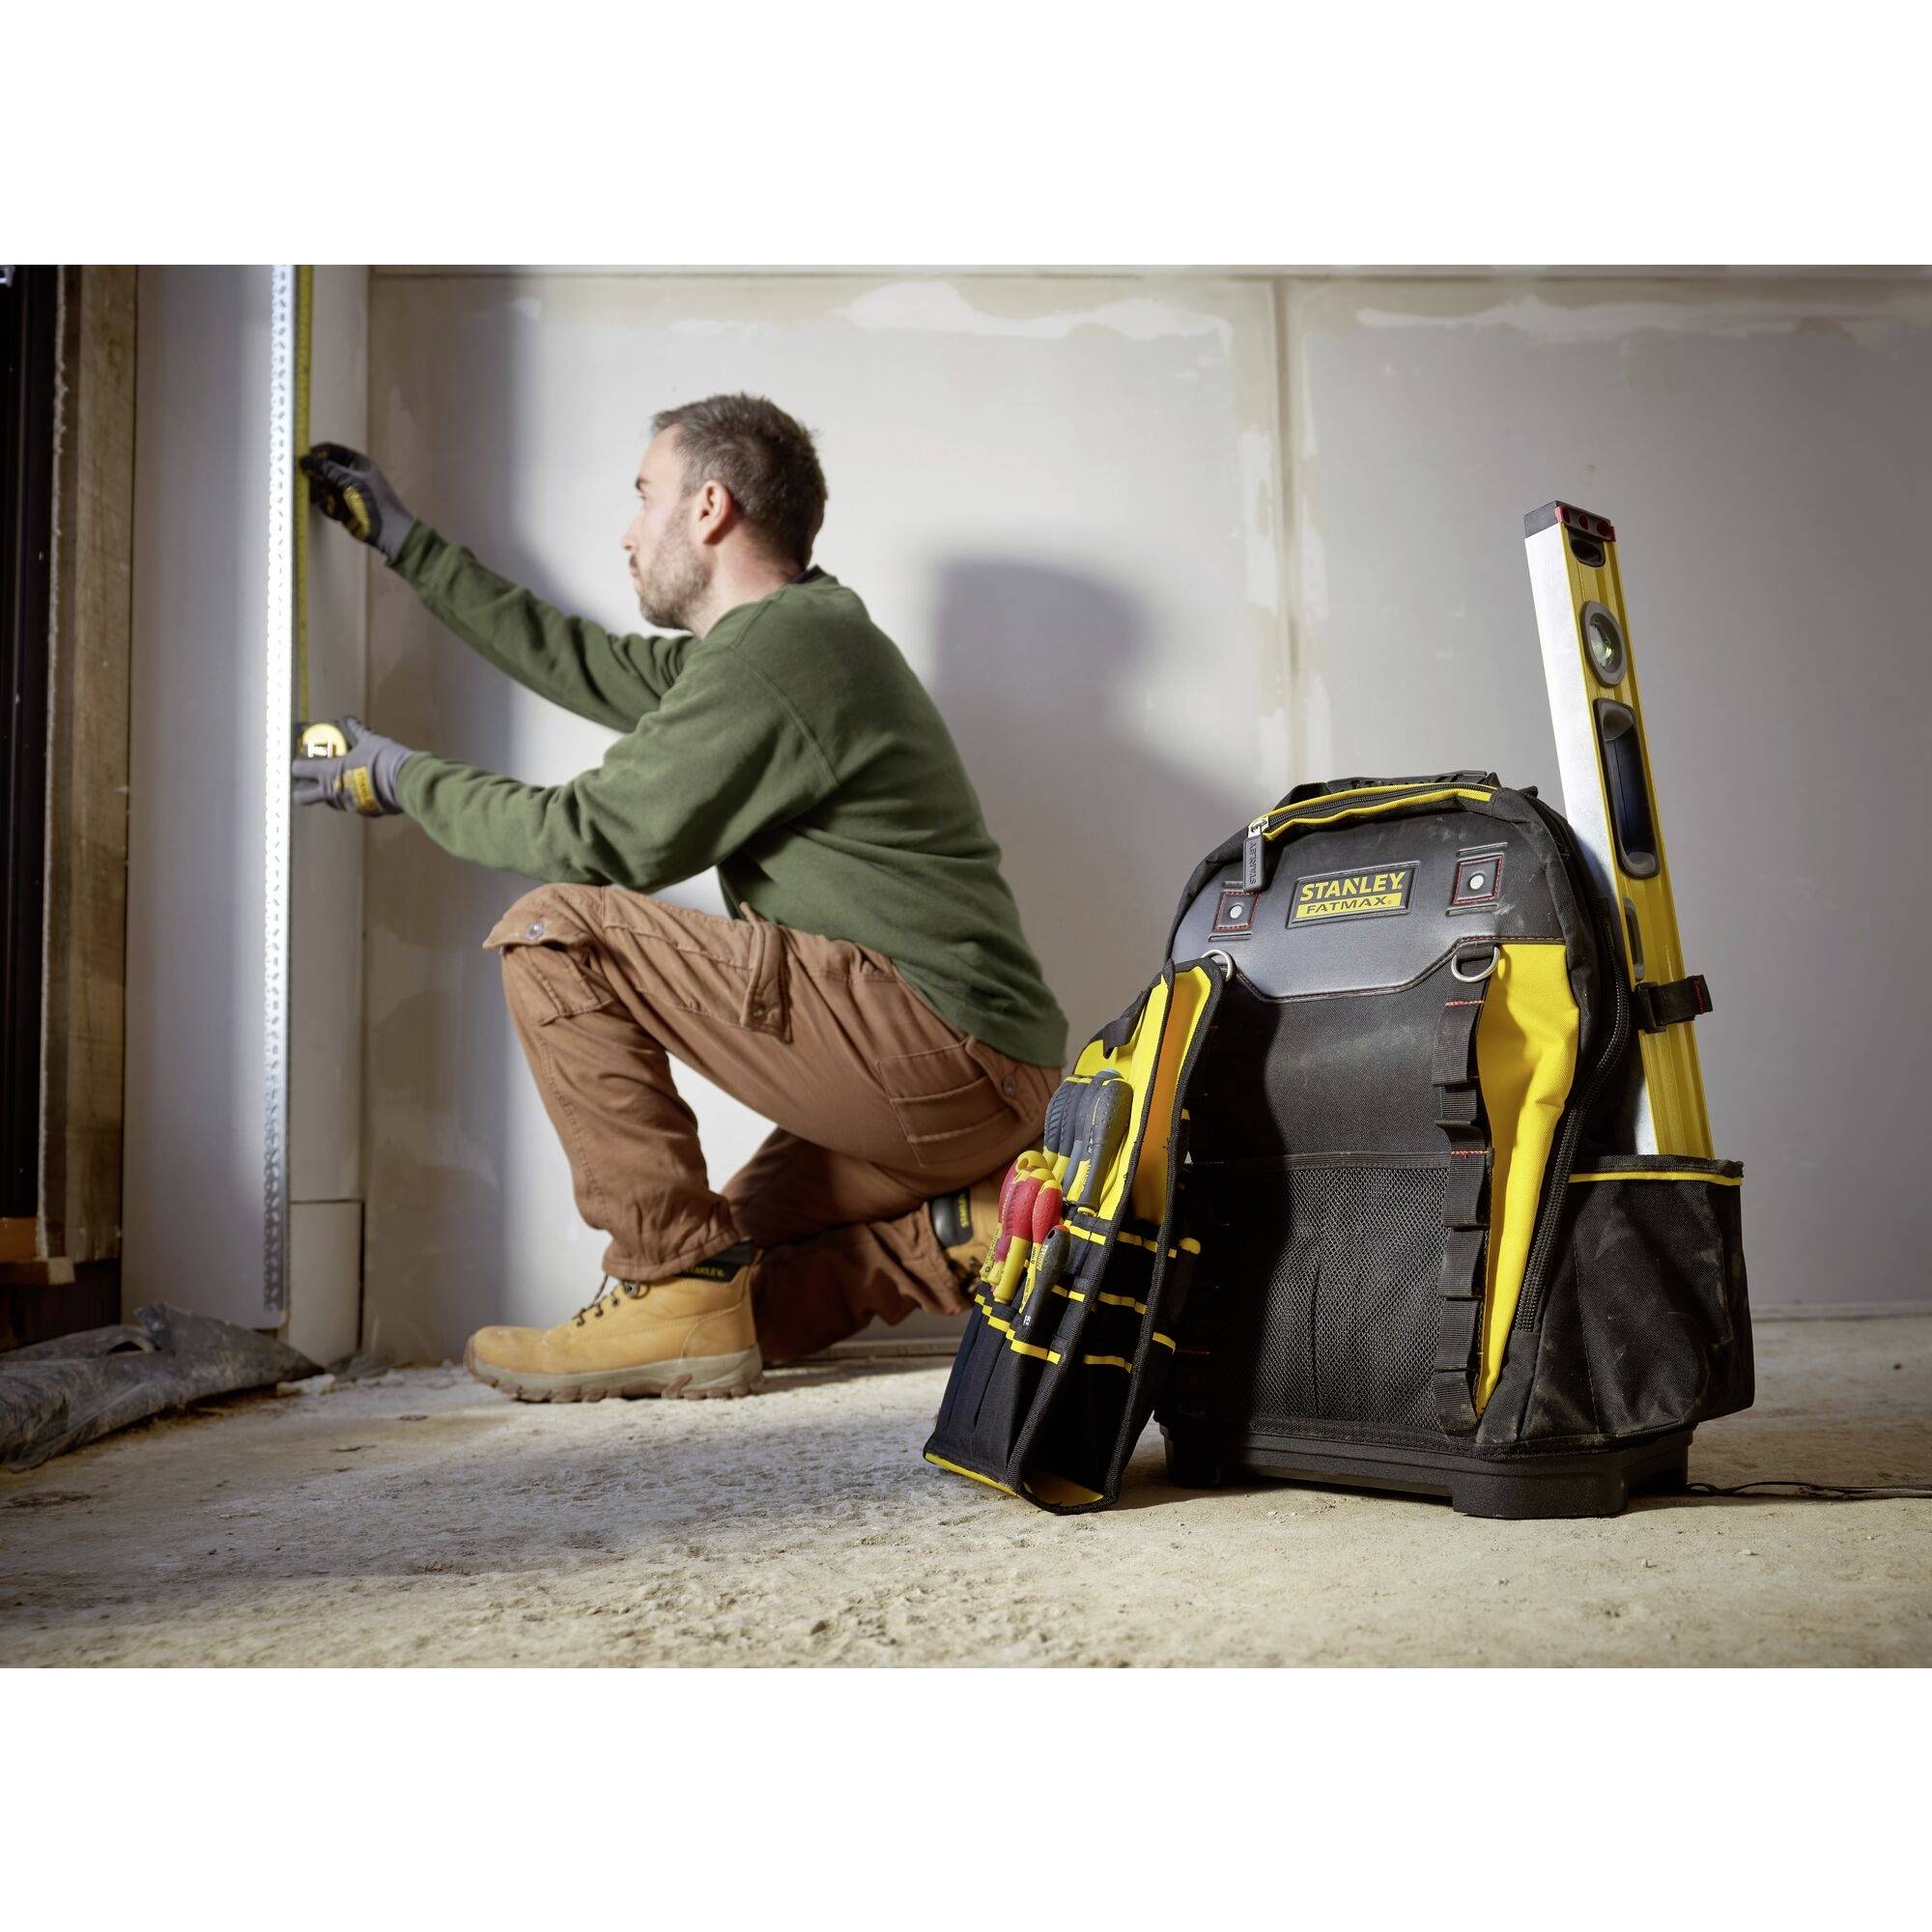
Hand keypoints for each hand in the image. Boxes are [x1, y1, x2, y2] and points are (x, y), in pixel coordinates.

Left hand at [293, 716, 417, 815]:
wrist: (406, 781)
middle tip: (309, 780)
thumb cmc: (384, 759)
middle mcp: (334, 793)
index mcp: (330, 773)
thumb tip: (347, 719)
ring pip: (330, 801)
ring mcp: (349, 805)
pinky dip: (354, 795)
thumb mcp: (369, 741)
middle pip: (303, 797)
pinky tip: (366, 786)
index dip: (297, 764)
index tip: (301, 759)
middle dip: (301, 789)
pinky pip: (353, 804)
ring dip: (331, 791)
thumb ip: (355, 731)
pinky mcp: (366, 811)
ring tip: (342, 779)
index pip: (299, 769)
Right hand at [299, 442, 414, 561]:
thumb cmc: (373, 501)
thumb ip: (326, 469)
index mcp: (357, 462)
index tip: (302, 458)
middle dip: (316, 477)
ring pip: (322, 487)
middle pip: (323, 469)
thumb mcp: (349, 480)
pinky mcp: (342, 507)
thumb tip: (305, 460)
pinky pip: (326, 502)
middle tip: (306, 481)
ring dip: (321, 494)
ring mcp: (346, 491)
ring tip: (327, 501)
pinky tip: (337, 514)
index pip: (331, 450)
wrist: (386, 531)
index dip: (316, 453)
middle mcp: (350, 475)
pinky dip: (328, 507)